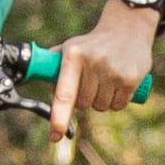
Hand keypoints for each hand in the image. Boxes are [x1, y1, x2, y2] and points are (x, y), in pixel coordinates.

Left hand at [47, 0, 160, 138]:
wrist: (127, 29)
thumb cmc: (92, 44)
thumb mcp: (71, 47)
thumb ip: (53, 66)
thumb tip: (34, 79)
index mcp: (73, 55)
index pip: (64, 94)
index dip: (59, 118)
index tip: (55, 136)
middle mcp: (93, 63)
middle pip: (83, 104)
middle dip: (84, 100)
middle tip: (90, 82)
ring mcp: (113, 72)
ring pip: (100, 107)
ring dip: (101, 101)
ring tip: (105, 80)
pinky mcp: (130, 79)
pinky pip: (117, 106)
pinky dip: (116, 101)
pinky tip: (117, 84)